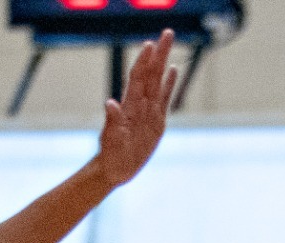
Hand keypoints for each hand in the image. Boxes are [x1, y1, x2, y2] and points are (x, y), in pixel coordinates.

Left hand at [90, 31, 180, 189]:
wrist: (115, 168)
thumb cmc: (110, 153)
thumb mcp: (111, 138)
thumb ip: (112, 121)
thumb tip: (109, 104)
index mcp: (129, 106)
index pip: (137, 78)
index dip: (143, 61)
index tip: (149, 44)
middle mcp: (140, 104)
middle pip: (151, 74)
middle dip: (159, 53)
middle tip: (167, 32)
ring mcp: (149, 111)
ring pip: (159, 82)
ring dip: (164, 63)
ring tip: (169, 43)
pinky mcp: (157, 121)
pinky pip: (165, 99)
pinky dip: (170, 84)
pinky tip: (174, 70)